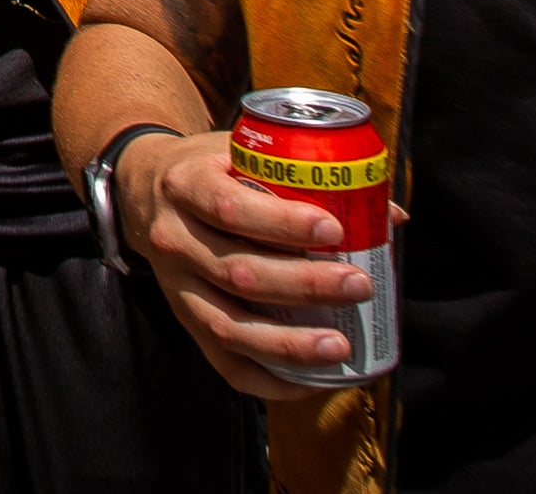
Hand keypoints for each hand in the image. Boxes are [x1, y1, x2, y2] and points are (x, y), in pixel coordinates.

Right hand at [117, 129, 383, 395]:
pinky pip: (225, 365)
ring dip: (289, 342)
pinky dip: (270, 381)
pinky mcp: (186, 323)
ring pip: (230, 326)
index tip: (335, 228)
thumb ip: (304, 176)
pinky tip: (314, 381)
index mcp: (186, 186)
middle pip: (238, 273)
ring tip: (340, 346)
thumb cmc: (211, 171)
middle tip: (360, 285)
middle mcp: (173, 240)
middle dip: (305, 285)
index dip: (282, 223)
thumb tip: (390, 215)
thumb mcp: (242, 154)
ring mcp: (176, 288)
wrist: (145, 193)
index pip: (229, 209)